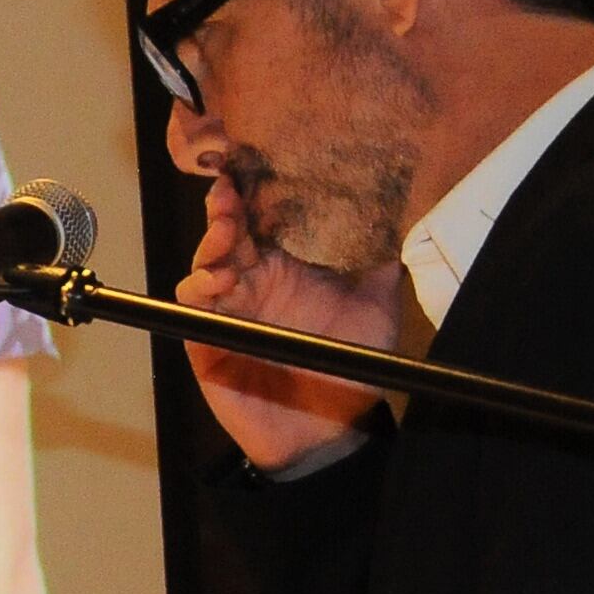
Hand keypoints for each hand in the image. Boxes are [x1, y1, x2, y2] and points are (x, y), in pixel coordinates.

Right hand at [180, 167, 406, 470]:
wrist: (329, 431)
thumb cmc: (351, 368)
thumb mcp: (377, 307)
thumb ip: (381, 263)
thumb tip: (401, 213)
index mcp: (287, 265)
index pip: (264, 217)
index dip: (256, 190)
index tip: (255, 162)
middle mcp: (254, 280)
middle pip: (228, 231)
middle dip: (225, 206)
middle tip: (231, 191)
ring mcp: (227, 308)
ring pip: (205, 261)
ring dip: (212, 242)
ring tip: (226, 233)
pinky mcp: (207, 338)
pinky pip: (192, 306)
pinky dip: (199, 288)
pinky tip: (217, 281)